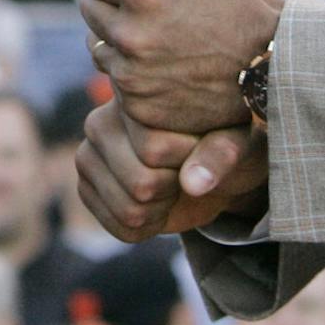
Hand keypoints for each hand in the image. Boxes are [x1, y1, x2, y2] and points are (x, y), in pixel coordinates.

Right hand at [75, 99, 266, 241]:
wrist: (205, 165)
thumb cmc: (224, 142)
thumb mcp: (237, 141)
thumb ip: (221, 153)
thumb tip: (193, 182)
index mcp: (131, 97)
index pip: (154, 148)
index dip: (190, 161)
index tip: (201, 148)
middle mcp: (99, 122)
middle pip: (140, 183)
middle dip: (175, 188)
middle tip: (184, 171)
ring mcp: (87, 156)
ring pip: (130, 209)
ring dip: (162, 210)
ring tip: (170, 186)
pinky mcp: (86, 188)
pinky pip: (120, 227)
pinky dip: (148, 227)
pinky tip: (155, 204)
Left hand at [80, 0, 284, 134]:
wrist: (274, 62)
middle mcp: (130, 36)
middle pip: (90, 6)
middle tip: (158, 4)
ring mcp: (133, 77)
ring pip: (99, 43)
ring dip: (122, 36)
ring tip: (166, 33)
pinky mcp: (139, 108)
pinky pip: (116, 78)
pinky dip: (135, 69)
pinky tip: (170, 62)